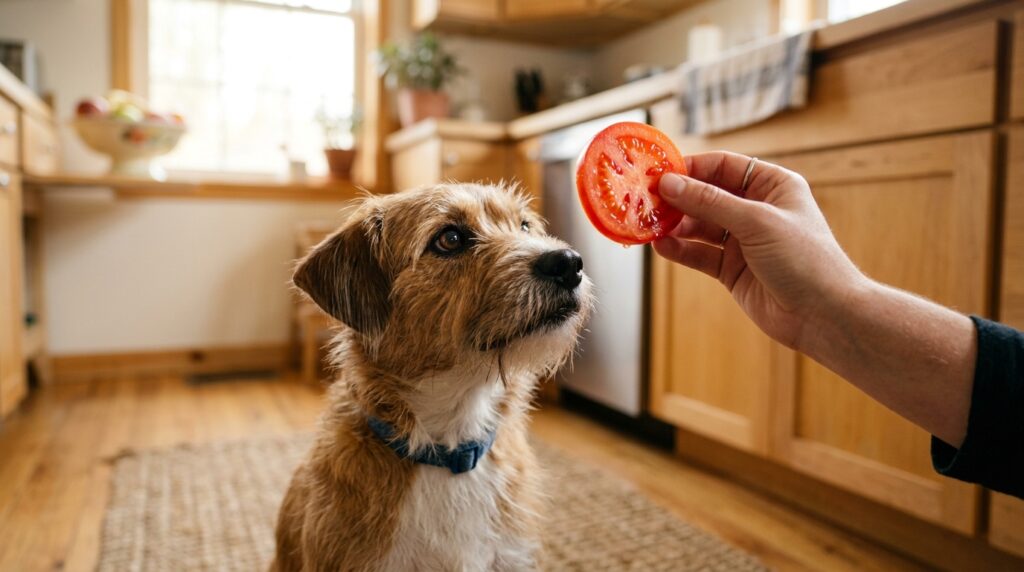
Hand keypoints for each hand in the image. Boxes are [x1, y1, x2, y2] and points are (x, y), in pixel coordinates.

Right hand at [652, 151, 865, 349]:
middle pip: (706, 196)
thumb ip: (710, 202)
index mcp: (772, 186)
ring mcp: (743, 241)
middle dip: (677, 198)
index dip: (691, 169)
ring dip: (674, 225)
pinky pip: (699, 254)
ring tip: (649, 225)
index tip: (659, 174)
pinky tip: (661, 246)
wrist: (824, 315)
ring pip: (699, 226)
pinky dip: (680, 250)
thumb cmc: (805, 260)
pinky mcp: (732, 270)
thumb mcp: (757, 222)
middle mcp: (756, 210)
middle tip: (645, 200)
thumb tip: (670, 183)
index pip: (723, 167)